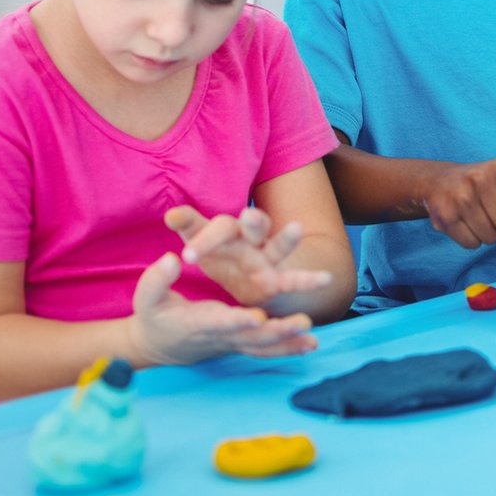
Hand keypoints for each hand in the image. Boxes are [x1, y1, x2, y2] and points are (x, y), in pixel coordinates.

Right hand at [127, 253, 316, 366]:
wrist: (160, 344)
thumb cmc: (154, 315)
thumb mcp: (147, 297)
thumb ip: (157, 279)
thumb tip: (172, 259)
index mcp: (197, 322)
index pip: (219, 322)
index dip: (237, 322)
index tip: (257, 317)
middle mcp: (220, 335)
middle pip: (250, 337)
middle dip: (277, 331)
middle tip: (302, 322)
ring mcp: (233, 342)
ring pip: (262, 346)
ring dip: (288, 342)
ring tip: (312, 338)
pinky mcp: (241, 344)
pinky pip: (266, 350)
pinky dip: (288, 349)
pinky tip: (311, 344)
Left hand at [165, 206, 332, 311]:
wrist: (246, 281)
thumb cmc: (219, 257)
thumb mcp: (200, 245)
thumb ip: (190, 228)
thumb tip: (171, 213)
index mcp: (227, 231)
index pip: (216, 225)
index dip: (201, 231)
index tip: (178, 229)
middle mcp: (250, 239)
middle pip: (252, 226)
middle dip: (253, 221)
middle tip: (248, 217)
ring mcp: (267, 257)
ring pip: (278, 244)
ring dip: (286, 238)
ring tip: (296, 229)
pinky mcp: (277, 280)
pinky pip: (294, 279)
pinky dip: (309, 279)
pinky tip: (324, 278)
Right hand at [422, 159, 495, 251]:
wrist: (438, 181)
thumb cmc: (482, 184)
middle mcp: (480, 179)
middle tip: (493, 214)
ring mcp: (460, 196)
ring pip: (490, 237)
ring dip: (488, 235)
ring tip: (477, 217)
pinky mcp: (444, 215)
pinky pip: (471, 244)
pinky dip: (472, 240)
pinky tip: (464, 223)